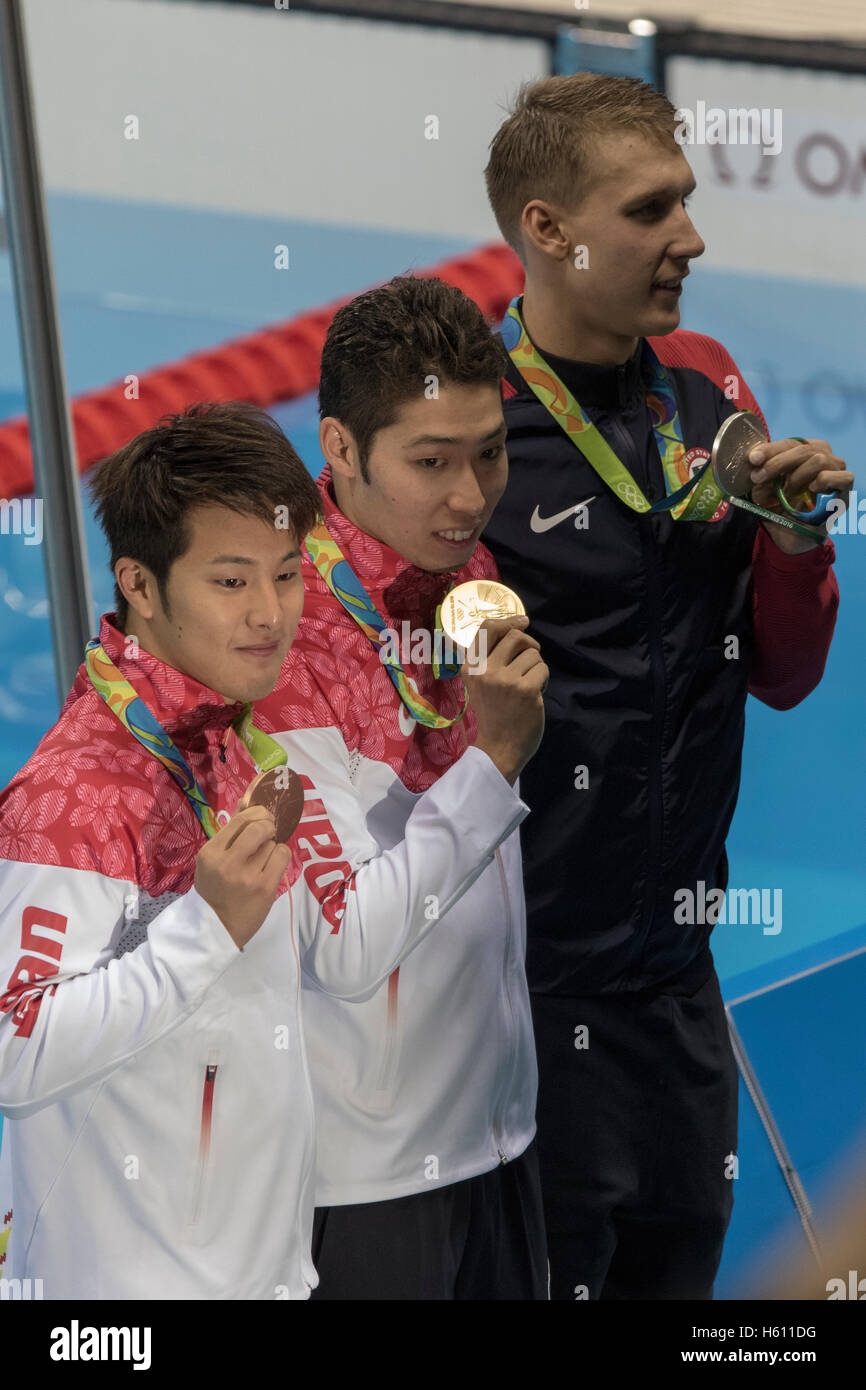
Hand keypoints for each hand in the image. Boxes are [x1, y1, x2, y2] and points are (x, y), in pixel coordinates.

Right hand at [194, 806, 291, 949]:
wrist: (217, 928)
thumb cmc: (215, 890)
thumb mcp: (213, 860)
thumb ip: (230, 833)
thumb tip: (247, 802)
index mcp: (210, 853)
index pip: (240, 819)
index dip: (256, 813)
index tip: (262, 819)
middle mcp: (227, 862)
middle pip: (259, 826)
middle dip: (268, 825)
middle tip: (269, 832)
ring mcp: (247, 875)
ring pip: (273, 842)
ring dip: (272, 845)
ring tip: (263, 858)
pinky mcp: (265, 887)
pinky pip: (282, 855)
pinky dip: (281, 856)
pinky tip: (272, 865)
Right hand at [464, 616, 548, 784]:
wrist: (499, 749)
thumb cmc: (493, 716)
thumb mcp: (480, 685)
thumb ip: (489, 660)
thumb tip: (518, 627)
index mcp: (470, 667)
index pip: (487, 628)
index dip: (509, 620)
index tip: (523, 621)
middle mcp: (485, 670)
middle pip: (515, 636)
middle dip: (529, 644)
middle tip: (530, 659)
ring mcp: (505, 680)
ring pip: (533, 654)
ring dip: (537, 667)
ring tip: (529, 684)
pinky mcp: (525, 690)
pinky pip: (543, 669)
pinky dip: (544, 680)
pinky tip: (535, 694)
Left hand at [748, 437, 853, 553]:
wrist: (789, 535)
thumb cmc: (777, 506)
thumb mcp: (763, 487)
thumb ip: (761, 470)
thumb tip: (752, 457)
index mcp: (804, 451)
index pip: (790, 442)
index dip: (771, 449)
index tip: (753, 459)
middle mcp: (823, 456)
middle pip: (804, 448)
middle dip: (777, 462)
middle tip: (758, 477)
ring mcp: (836, 471)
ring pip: (819, 460)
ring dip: (797, 477)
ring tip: (786, 493)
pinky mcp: (845, 490)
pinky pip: (843, 476)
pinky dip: (824, 481)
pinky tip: (812, 490)